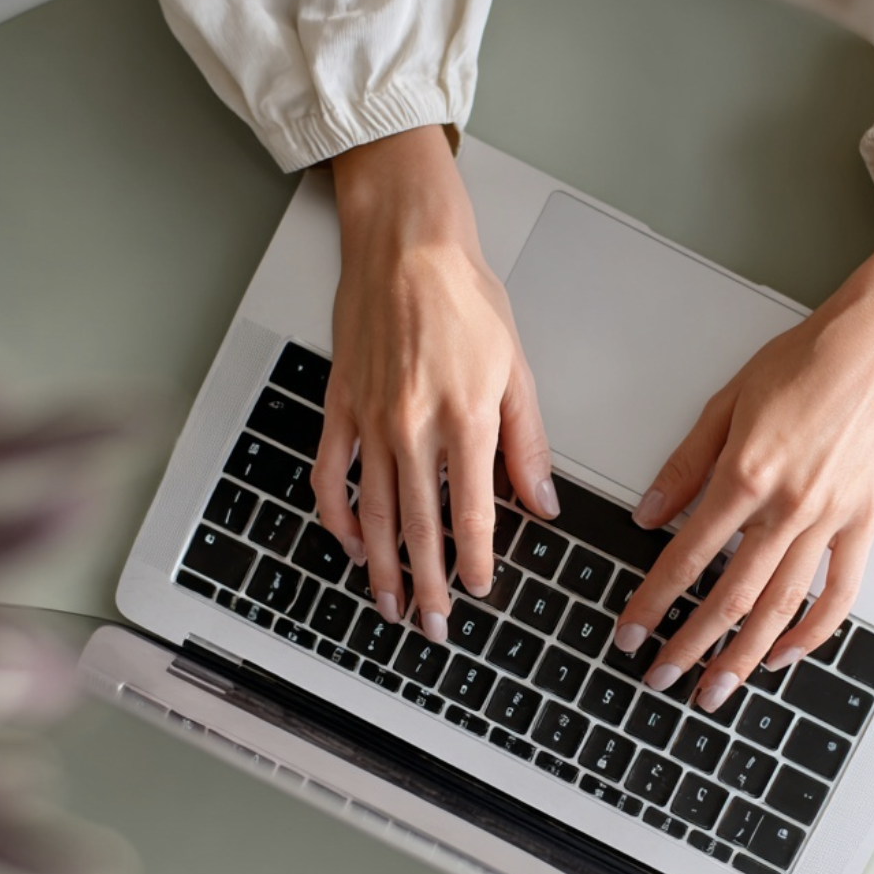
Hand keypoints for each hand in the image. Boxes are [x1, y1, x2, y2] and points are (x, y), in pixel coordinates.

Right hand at [312, 127, 558, 643]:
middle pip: (420, 528)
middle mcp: (413, 429)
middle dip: (428, 586)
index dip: (476, 562)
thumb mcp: (517, 370)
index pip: (472, 515)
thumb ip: (527, 444)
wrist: (406, 246)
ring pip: (374, 514)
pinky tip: (350, 544)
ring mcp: (369, 422)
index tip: (480, 591)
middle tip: (434, 626)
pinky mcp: (339, 407)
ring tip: (389, 605)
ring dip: (382, 568)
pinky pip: (329, 476)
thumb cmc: (463, 296)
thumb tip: (544, 501)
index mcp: (465, 421)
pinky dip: (337, 517)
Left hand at [611, 185, 873, 710]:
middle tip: (659, 678)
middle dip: (689, 646)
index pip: (685, 557)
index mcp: (746, 475)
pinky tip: (783, 654)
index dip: (652, 602)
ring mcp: (832, 520)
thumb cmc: (809, 358)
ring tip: (716, 690)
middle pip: (730, 597)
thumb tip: (648, 514)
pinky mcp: (866, 522)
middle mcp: (789, 507)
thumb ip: (686, 464)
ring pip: (781, 607)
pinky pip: (839, 592)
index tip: (630, 633)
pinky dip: (812, 632)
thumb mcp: (728, 401)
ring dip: (743, 656)